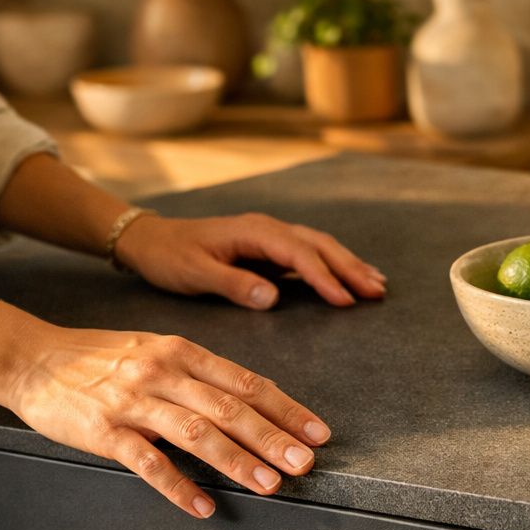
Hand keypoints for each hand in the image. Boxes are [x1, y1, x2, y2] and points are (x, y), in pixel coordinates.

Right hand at [6, 324, 328, 517]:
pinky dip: (178, 485)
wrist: (31, 358)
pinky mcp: (103, 431)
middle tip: (306, 464)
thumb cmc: (100, 359)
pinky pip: (147, 462)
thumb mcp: (155, 351)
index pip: (245, 382)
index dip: (286, 408)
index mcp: (181, 352)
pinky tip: (203, 506)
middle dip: (273, 438)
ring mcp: (133, 402)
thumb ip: (199, 374)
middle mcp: (163, 372)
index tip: (317, 432)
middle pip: (230, 408)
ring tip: (270, 486)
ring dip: (237, 461)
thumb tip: (250, 402)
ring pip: (196, 433)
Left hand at [112, 213, 386, 309]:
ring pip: (320, 246)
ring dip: (349, 264)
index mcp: (254, 232)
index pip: (299, 253)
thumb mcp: (195, 274)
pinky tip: (351, 277)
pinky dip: (334, 265)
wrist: (152, 240)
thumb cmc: (170, 257)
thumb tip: (274, 297)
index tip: (345, 300)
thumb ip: (234, 284)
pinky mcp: (270, 249)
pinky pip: (310, 254)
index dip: (325, 277)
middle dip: (350, 268)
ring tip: (377, 284)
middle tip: (378, 291)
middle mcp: (268, 229)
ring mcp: (271, 237)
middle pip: (319, 245)